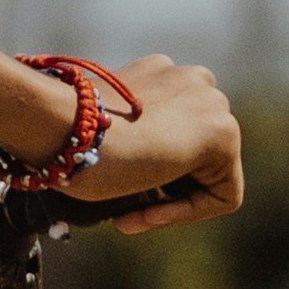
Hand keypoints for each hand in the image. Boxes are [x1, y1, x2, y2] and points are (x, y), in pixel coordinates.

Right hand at [66, 55, 240, 215]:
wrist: (66, 127)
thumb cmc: (69, 135)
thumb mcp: (105, 134)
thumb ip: (134, 140)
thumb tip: (144, 176)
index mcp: (160, 74)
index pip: (172, 135)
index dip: (148, 175)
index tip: (115, 193)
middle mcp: (192, 80)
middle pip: (194, 153)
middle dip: (162, 187)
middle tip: (124, 211)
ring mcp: (211, 102)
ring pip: (210, 174)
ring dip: (172, 201)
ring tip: (131, 214)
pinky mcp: (223, 134)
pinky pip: (221, 193)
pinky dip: (186, 212)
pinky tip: (146, 214)